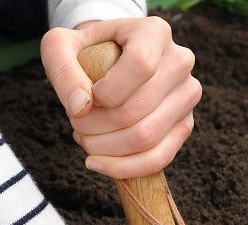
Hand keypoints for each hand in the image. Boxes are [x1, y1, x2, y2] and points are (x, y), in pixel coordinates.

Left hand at [40, 17, 201, 178]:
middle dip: (95, 126)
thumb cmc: (85, 53)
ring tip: (85, 138)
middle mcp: (179, 62)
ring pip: (146, 139)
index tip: (86, 98)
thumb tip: (80, 107)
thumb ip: (63, 70)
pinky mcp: (184, 125)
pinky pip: (158, 159)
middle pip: (137, 110)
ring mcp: (187, 96)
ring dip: (105, 148)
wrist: (108, 64)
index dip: (106, 92)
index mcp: (154, 33)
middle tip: (76, 123)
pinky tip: (97, 162)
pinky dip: (123, 168)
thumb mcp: (60, 47)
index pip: (139, 66)